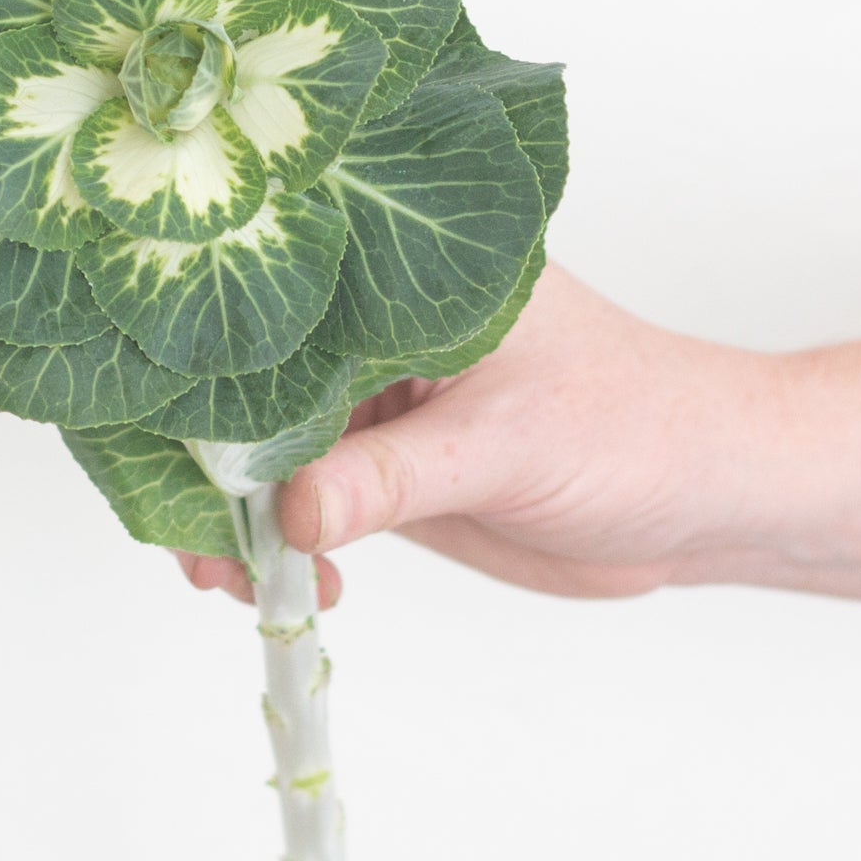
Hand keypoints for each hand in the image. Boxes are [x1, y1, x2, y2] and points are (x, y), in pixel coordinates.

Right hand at [177, 262, 770, 603]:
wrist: (704, 500)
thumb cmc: (640, 426)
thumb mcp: (509, 444)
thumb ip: (395, 477)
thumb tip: (289, 513)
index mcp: (411, 274)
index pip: (279, 303)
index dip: (208, 359)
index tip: (155, 429)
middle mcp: (382, 327)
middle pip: (255, 383)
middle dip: (209, 460)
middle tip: (193, 540)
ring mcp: (382, 398)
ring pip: (270, 448)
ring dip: (239, 516)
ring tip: (235, 579)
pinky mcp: (390, 464)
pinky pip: (307, 498)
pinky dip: (282, 544)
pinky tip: (293, 585)